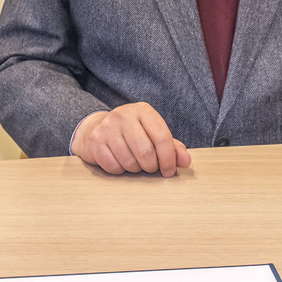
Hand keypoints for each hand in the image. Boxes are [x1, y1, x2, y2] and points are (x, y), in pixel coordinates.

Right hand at [71, 102, 192, 176]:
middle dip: (151, 166)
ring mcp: (107, 127)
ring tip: (135, 163)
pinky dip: (120, 170)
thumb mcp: (153, 134)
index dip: (169, 159)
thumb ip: (172, 147)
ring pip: (130, 162)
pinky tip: (120, 162)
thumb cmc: (131, 133)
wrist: (96, 128)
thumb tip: (186, 161)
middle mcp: (124, 115)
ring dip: (135, 169)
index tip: (169, 171)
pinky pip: (114, 167)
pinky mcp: (95, 141)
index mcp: (143, 110)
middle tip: (150, 168)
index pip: (162, 137)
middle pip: (146, 152)